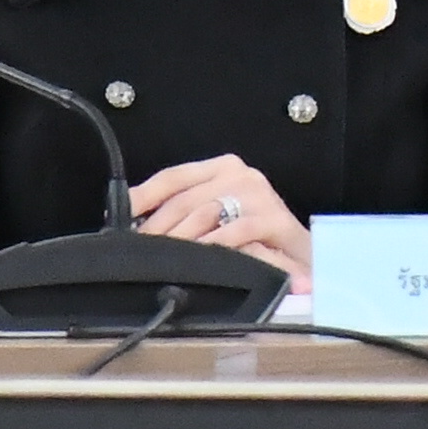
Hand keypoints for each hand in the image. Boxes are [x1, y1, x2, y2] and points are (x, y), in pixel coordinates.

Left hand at [130, 154, 312, 292]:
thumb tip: (137, 224)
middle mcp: (240, 174)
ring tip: (165, 259)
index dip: (144, 195)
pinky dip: (215, 246)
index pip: (174, 176)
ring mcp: (260, 195)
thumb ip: (187, 214)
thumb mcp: (219, 219)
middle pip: (185, 199)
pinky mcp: (276, 219)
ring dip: (181, 240)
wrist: (307, 258)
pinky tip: (202, 260)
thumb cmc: (258, 239)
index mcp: (222, 168)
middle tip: (141, 251)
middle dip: (158, 228)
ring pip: (206, 214)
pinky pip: (236, 232)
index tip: (120, 214)